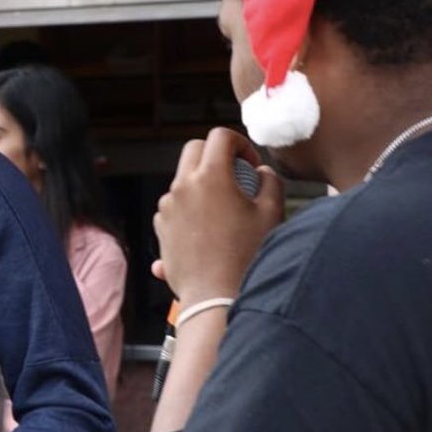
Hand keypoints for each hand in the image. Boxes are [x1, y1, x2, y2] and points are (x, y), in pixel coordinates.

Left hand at [154, 128, 283, 305]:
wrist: (215, 295)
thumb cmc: (246, 256)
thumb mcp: (271, 213)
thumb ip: (270, 182)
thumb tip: (262, 171)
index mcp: (210, 176)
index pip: (220, 136)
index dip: (239, 143)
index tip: (250, 164)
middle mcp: (182, 186)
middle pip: (194, 150)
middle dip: (215, 155)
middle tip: (235, 175)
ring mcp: (167, 206)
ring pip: (183, 179)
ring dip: (202, 183)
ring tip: (225, 210)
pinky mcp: (161, 226)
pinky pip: (175, 205)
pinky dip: (191, 207)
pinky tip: (209, 229)